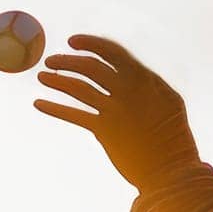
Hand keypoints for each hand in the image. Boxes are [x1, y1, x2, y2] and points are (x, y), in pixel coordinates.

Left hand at [33, 34, 200, 190]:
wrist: (171, 171)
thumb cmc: (173, 140)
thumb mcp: (168, 103)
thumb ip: (148, 86)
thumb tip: (131, 75)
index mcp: (145, 79)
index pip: (112, 53)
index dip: (90, 44)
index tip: (73, 41)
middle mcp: (129, 90)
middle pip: (90, 67)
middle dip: (67, 61)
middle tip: (51, 61)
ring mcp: (115, 109)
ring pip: (78, 87)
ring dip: (57, 80)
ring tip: (42, 76)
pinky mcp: (104, 130)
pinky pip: (73, 114)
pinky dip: (54, 108)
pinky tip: (39, 103)